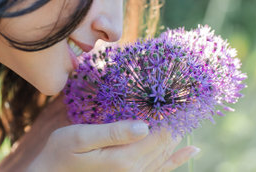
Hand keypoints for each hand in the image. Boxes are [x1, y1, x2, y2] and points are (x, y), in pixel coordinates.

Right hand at [0, 94, 199, 171]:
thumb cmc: (61, 152)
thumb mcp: (81, 137)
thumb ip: (113, 133)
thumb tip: (146, 125)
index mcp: (126, 158)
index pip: (162, 132)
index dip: (176, 112)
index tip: (188, 92)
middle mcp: (137, 171)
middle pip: (168, 142)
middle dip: (179, 119)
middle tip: (194, 97)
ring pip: (167, 153)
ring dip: (180, 133)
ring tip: (193, 112)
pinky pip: (162, 169)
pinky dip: (178, 159)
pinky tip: (192, 150)